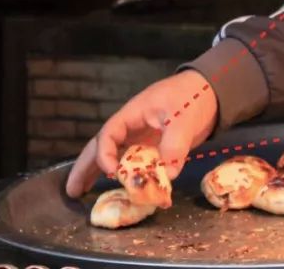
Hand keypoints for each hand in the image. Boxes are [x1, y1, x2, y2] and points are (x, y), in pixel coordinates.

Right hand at [65, 70, 217, 197]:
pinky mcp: (154, 147)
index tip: (113, 172)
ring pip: (115, 156)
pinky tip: (122, 189)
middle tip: (72, 191)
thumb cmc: (193, 96)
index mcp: (133, 114)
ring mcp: (141, 137)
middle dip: (85, 167)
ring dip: (98, 173)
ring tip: (81, 193)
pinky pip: (136, 163)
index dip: (105, 155)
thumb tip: (167, 175)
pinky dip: (128, 176)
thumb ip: (175, 145)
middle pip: (101, 146)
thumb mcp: (184, 118)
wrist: (211, 91)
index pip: (108, 135)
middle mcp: (132, 126)